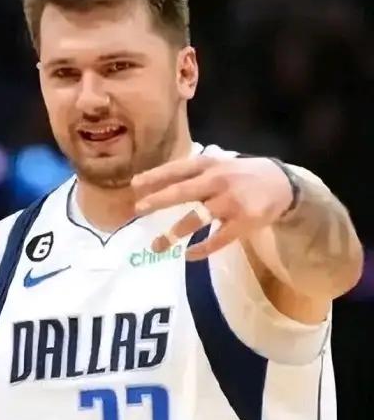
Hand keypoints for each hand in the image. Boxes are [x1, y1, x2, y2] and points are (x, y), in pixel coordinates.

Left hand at [131, 155, 293, 260]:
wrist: (284, 185)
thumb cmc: (242, 175)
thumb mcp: (219, 165)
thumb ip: (192, 173)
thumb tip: (152, 183)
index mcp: (210, 165)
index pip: (178, 168)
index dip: (156, 176)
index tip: (135, 185)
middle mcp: (219, 181)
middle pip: (183, 191)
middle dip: (159, 201)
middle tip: (138, 210)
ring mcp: (231, 202)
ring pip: (197, 218)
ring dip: (174, 232)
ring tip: (156, 245)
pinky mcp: (244, 222)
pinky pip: (219, 239)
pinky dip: (202, 249)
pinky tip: (188, 255)